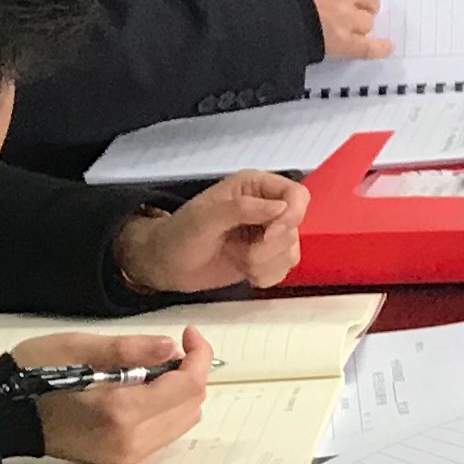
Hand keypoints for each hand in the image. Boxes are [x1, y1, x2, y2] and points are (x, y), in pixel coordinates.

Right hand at [20, 327, 210, 463]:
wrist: (5, 413)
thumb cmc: (33, 374)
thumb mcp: (78, 347)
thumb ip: (130, 349)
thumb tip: (171, 348)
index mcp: (121, 411)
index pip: (187, 386)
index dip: (197, 356)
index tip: (187, 334)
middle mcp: (129, 440)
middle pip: (191, 406)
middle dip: (190, 373)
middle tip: (169, 349)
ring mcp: (126, 455)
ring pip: (182, 422)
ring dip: (179, 392)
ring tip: (151, 369)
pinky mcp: (120, 461)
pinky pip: (163, 434)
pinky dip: (164, 409)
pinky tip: (141, 391)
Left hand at [116, 172, 306, 295]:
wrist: (166, 265)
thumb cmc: (179, 235)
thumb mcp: (205, 218)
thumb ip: (243, 209)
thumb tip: (281, 208)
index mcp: (254, 187)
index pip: (296, 195)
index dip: (292, 215)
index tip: (269, 234)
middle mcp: (266, 208)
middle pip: (295, 227)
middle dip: (270, 247)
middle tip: (244, 255)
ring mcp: (268, 235)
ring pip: (292, 251)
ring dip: (266, 264)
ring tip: (241, 263)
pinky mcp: (266, 259)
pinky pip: (284, 270)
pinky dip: (267, 276)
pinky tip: (246, 274)